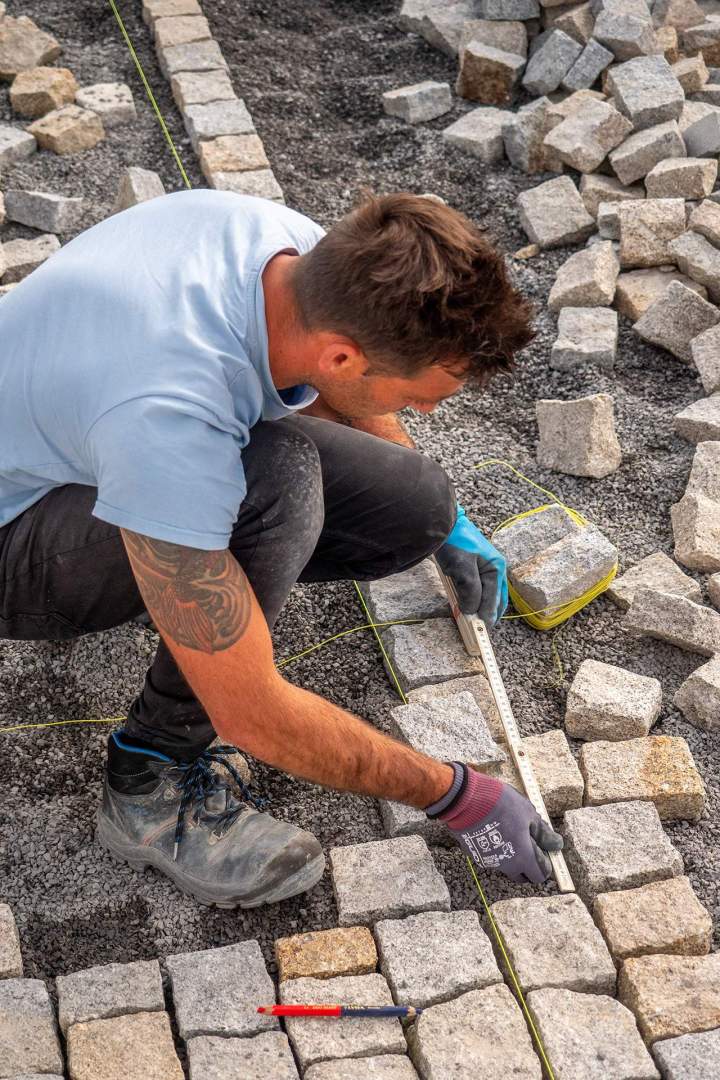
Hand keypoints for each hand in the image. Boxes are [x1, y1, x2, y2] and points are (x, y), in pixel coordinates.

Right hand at [429, 763, 563, 884]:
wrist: (466, 799)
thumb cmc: (501, 804)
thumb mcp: (528, 813)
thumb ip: (543, 833)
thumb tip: (556, 845)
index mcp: (523, 857)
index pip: (540, 875)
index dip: (545, 864)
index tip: (544, 850)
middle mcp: (506, 865)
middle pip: (522, 875)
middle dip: (528, 864)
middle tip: (528, 843)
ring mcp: (489, 860)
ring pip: (506, 865)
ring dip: (511, 855)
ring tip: (509, 831)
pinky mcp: (475, 854)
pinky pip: (491, 856)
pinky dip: (496, 848)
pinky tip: (494, 830)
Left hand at [435, 504, 507, 626]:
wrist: (441, 524)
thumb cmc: (454, 543)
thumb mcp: (463, 569)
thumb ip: (471, 591)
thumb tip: (472, 611)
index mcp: (496, 568)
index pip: (494, 598)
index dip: (488, 614)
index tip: (481, 629)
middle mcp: (493, 568)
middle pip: (496, 597)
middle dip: (490, 613)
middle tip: (482, 629)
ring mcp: (483, 567)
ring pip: (487, 593)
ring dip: (482, 606)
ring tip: (475, 621)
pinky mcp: (472, 566)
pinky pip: (477, 587)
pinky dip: (474, 598)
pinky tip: (467, 605)